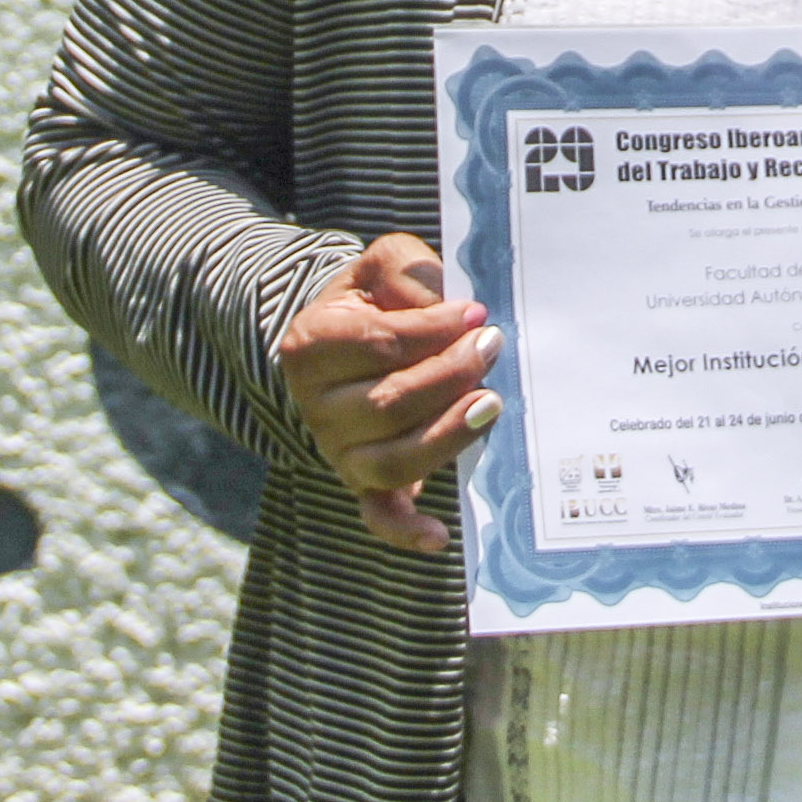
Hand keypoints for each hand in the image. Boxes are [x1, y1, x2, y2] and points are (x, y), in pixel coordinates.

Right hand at [275, 233, 502, 553]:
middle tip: (491, 347)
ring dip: (449, 434)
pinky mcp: (363, 484)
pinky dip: (407, 531)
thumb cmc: (376, 301)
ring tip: (491, 403)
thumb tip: (448, 303)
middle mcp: (316, 406)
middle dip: (450, 376)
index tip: (476, 314)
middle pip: (389, 404)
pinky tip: (439, 535)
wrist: (347, 342)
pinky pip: (379, 516)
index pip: (378, 345)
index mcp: (310, 345)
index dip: (433, 331)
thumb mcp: (382, 266)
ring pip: (394, 460)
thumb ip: (408, 269)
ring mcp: (339, 451)